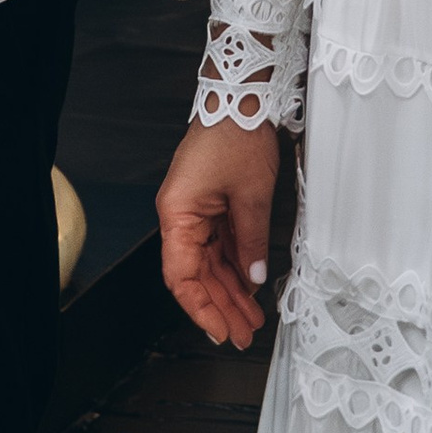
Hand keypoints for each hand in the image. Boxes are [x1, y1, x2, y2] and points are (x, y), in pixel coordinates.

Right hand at [158, 117, 278, 348]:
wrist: (240, 99)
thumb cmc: (235, 136)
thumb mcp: (252, 196)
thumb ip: (252, 242)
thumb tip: (254, 278)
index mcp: (177, 216)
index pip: (182, 277)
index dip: (201, 308)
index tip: (221, 330)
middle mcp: (180, 217)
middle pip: (195, 275)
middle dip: (220, 306)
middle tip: (242, 333)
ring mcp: (195, 213)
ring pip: (209, 264)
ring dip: (229, 291)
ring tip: (250, 318)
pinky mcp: (210, 206)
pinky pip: (219, 246)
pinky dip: (234, 267)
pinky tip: (248, 288)